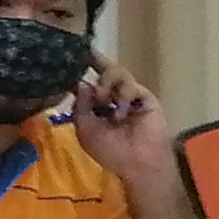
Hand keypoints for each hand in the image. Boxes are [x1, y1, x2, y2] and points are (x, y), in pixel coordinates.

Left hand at [71, 55, 174, 193]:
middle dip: (96, 62)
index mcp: (98, 105)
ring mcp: (130, 96)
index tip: (72, 54)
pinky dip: (123, 97)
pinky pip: (132, 86)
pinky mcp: (145, 98)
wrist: (138, 164)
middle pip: (105, 70)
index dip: (81, 69)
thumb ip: (81, 106)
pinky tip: (121, 114)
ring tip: (103, 98)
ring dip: (107, 82)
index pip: (89, 81)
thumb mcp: (86, 129)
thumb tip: (81, 83)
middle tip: (87, 57)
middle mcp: (114, 97)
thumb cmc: (110, 151)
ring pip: (118, 72)